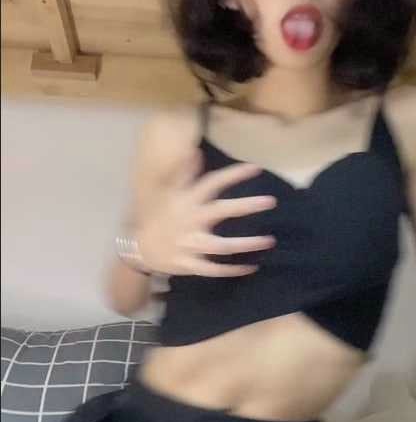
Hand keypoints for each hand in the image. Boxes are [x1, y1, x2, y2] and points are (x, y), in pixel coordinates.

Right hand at [136, 148, 276, 276]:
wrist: (139, 249)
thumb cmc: (161, 217)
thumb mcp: (168, 193)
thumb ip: (183, 173)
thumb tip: (195, 151)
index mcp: (186, 201)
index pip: (212, 184)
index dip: (233, 175)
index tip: (256, 168)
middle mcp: (190, 221)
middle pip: (220, 211)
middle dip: (245, 206)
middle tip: (271, 201)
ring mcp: (189, 245)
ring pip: (221, 246)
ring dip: (246, 244)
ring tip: (270, 240)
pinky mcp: (190, 265)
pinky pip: (213, 270)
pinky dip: (232, 270)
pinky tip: (251, 266)